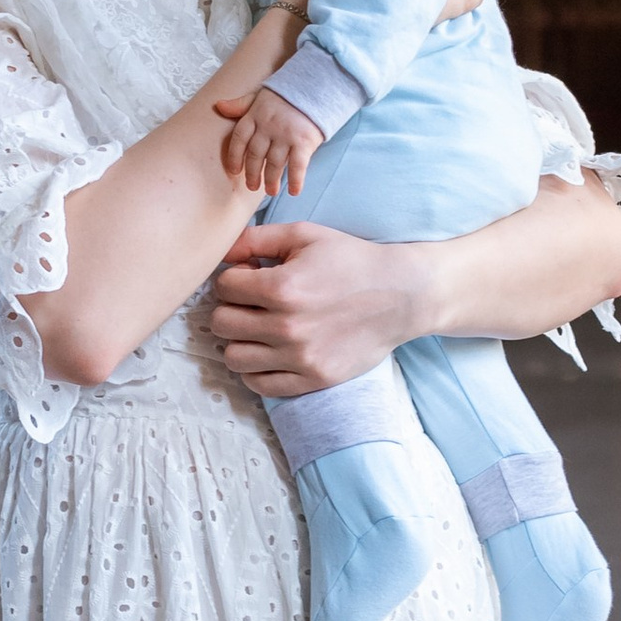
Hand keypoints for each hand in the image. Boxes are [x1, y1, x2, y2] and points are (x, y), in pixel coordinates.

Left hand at [208, 220, 437, 398]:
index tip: (252, 276)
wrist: (402, 295)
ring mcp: (300, 357)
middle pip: (221, 323)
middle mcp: (287, 326)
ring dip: (240, 340)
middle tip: (253, 302)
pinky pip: (259, 384)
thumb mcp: (305, 235)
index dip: (234, 277)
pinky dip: (256, 369)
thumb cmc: (351, 260)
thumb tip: (218, 252)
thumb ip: (256, 239)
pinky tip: (270, 351)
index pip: (223, 287)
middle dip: (232, 307)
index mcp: (282, 287)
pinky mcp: (313, 379)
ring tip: (259, 327)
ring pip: (233, 357)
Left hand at [214, 85, 322, 201]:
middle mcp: (268, 126)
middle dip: (252, 173)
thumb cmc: (286, 94)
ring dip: (271, 180)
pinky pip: (297, 166)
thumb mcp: (259, 96)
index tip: (234, 170)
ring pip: (274, 163)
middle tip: (252, 186)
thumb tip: (218, 106)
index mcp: (255, 115)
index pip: (239, 139)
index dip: (234, 156)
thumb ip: (240, 105)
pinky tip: (293, 191)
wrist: (316, 84)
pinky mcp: (303, 142)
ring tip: (270, 191)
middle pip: (255, 155)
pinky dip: (295, 180)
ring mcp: (286, 135)